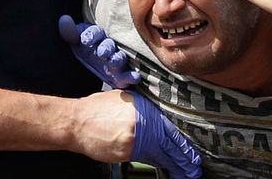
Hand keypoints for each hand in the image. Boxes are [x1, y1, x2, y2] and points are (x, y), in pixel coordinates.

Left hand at [58, 15, 139, 87]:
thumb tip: (64, 19)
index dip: (91, 35)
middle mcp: (108, 47)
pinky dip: (132, 77)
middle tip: (101, 52)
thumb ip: (70, 33)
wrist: (86, 71)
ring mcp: (116, 61)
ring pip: (119, 58)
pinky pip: (128, 76)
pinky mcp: (121, 76)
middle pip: (109, 45)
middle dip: (106, 48)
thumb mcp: (75, 42)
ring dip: (118, 59)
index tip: (85, 40)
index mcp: (97, 36)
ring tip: (114, 62)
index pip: (94, 32)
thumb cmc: (84, 50)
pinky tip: (134, 78)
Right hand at [71, 90, 200, 178]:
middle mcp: (142, 121)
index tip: (194, 149)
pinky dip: (157, 163)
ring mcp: (134, 138)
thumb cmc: (97, 109)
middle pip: (169, 142)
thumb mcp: (125, 100)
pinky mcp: (125, 151)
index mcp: (144, 107)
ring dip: (174, 163)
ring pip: (159, 153)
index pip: (169, 126)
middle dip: (184, 156)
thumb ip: (144, 109)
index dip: (183, 140)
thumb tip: (159, 115)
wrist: (76, 121)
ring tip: (187, 171)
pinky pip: (145, 158)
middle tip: (195, 166)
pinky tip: (167, 167)